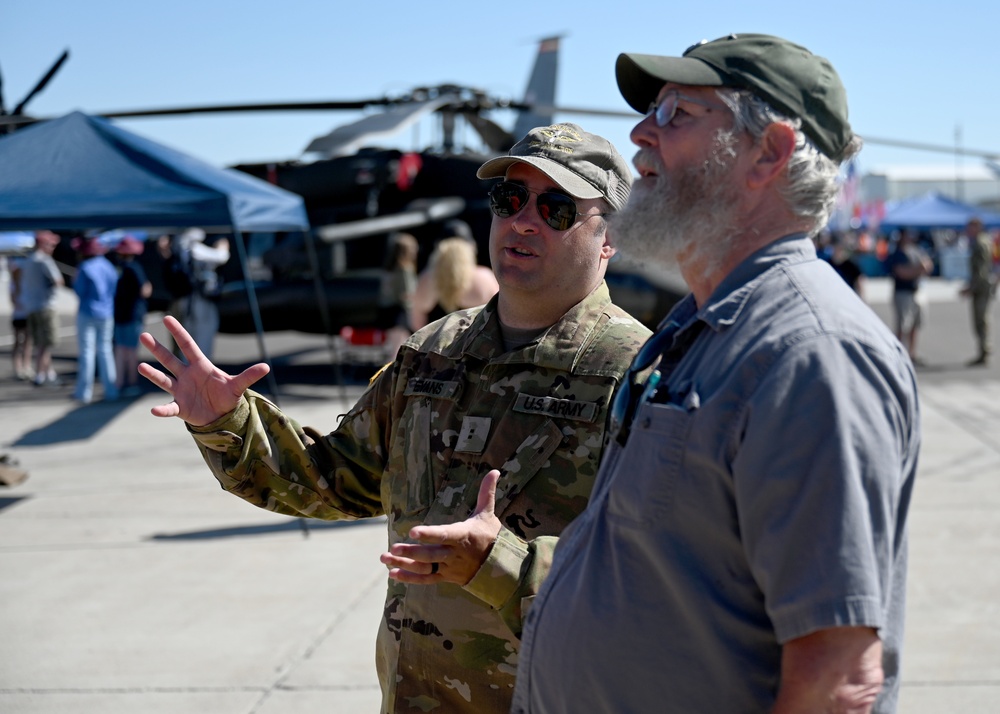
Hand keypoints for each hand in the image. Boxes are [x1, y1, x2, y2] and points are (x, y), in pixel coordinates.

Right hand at [138, 315, 269, 425]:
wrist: (221, 416)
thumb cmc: (227, 396)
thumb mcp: (237, 386)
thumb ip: (248, 375)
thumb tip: (266, 366)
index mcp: (201, 366)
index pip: (188, 345)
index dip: (178, 332)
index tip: (167, 318)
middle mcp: (187, 375)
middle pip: (170, 359)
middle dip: (157, 348)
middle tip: (143, 335)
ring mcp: (181, 390)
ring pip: (164, 379)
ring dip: (153, 374)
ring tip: (141, 366)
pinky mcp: (180, 407)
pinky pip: (168, 407)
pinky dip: (162, 409)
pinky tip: (154, 410)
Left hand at [381, 470, 502, 585]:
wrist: (498, 566)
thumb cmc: (489, 536)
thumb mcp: (488, 514)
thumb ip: (487, 492)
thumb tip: (494, 471)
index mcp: (463, 536)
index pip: (444, 535)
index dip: (429, 534)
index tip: (413, 531)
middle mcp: (454, 554)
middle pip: (431, 555)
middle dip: (412, 552)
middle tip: (394, 548)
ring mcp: (448, 567)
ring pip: (425, 568)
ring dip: (404, 564)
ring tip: (385, 558)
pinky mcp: (445, 577)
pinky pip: (426, 579)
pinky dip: (410, 578)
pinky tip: (393, 573)